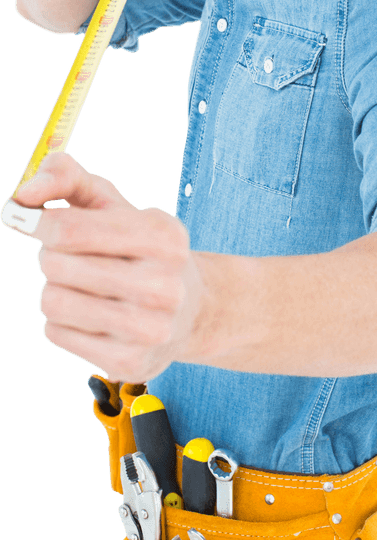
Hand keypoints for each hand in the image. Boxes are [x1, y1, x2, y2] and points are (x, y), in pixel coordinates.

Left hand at [6, 153, 204, 381]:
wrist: (190, 311)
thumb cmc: (137, 248)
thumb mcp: (113, 204)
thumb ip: (67, 178)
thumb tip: (23, 195)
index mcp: (163, 236)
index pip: (71, 228)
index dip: (37, 221)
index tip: (25, 216)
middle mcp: (163, 284)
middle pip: (56, 264)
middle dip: (50, 255)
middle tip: (70, 257)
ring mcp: (149, 329)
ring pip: (52, 301)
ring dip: (53, 288)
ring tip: (79, 286)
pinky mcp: (130, 362)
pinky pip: (56, 332)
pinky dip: (61, 320)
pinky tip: (88, 315)